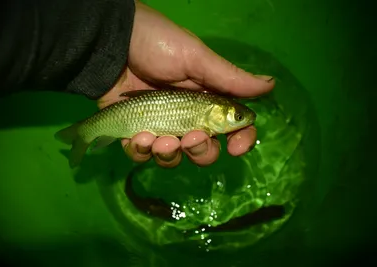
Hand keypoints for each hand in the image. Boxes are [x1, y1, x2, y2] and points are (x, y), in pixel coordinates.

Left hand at [97, 1, 274, 167]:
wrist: (111, 43)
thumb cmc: (156, 45)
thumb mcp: (195, 57)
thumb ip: (229, 78)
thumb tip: (270, 85)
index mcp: (206, 100)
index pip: (231, 127)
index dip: (240, 140)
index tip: (237, 147)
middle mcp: (186, 117)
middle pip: (204, 149)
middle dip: (200, 150)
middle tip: (190, 137)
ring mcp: (159, 126)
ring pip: (173, 157)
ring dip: (169, 154)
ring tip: (158, 138)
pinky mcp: (134, 131)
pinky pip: (141, 155)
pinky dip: (141, 151)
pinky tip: (138, 136)